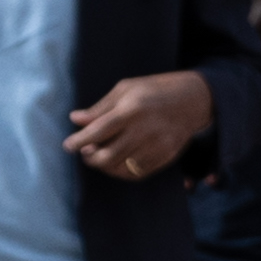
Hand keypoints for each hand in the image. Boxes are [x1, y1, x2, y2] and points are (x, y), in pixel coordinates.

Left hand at [65, 69, 214, 179]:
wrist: (193, 100)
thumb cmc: (154, 89)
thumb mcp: (126, 89)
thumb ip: (100, 107)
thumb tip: (75, 119)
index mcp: (132, 109)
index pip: (100, 130)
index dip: (80, 140)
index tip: (67, 146)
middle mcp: (145, 130)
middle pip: (109, 155)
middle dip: (91, 157)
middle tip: (84, 152)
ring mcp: (157, 145)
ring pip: (123, 167)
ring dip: (105, 166)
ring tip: (98, 157)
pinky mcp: (166, 156)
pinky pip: (139, 172)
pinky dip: (122, 171)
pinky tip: (116, 163)